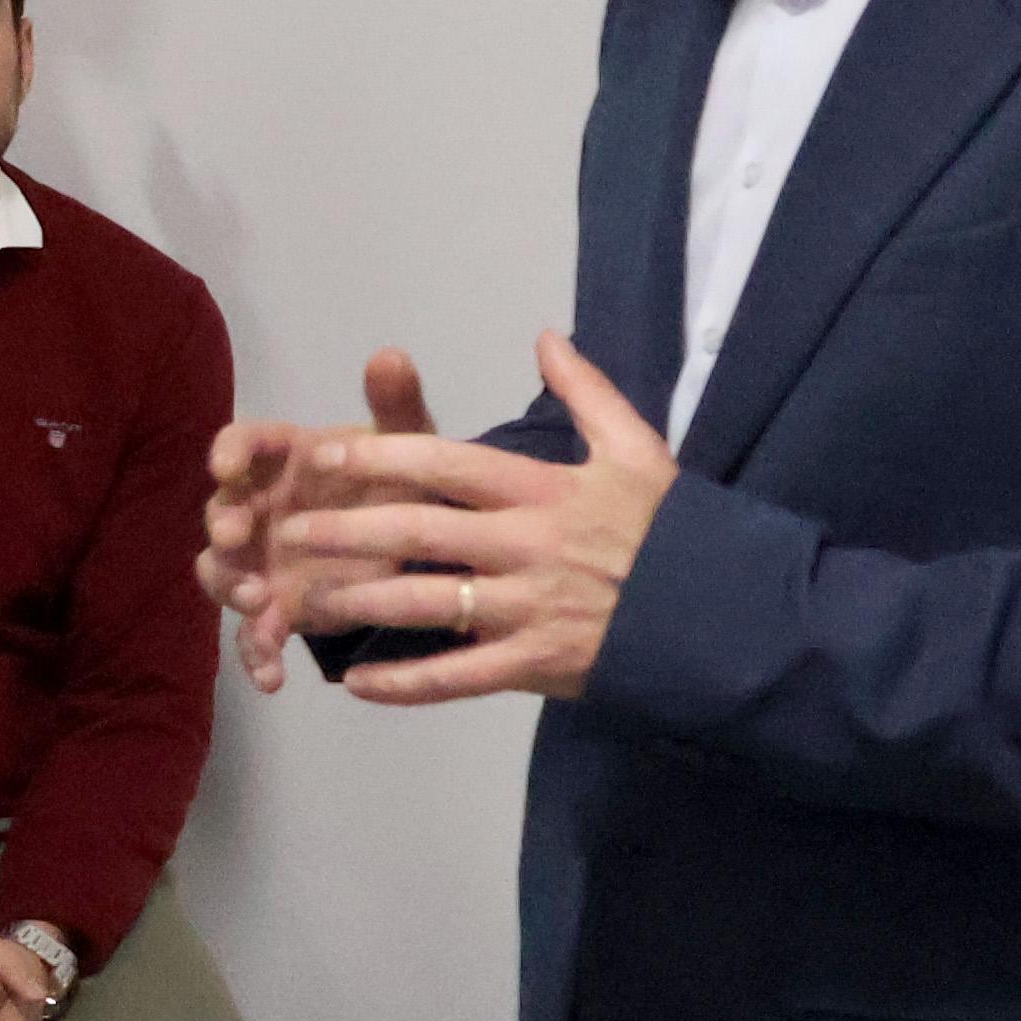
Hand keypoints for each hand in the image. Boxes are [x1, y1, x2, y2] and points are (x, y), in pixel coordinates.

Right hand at [202, 349, 438, 691]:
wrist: (415, 540)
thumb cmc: (396, 480)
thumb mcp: (407, 440)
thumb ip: (395, 404)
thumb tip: (391, 355)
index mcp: (280, 460)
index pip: (240, 447)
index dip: (229, 454)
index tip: (228, 466)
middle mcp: (257, 508)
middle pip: (219, 513)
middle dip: (222, 526)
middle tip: (238, 538)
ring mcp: (261, 562)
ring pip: (222, 574)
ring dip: (230, 587)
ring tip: (255, 603)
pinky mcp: (276, 608)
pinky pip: (253, 634)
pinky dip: (256, 655)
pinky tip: (273, 678)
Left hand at [261, 335, 674, 706]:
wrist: (733, 617)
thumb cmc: (679, 532)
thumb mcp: (640, 451)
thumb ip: (588, 394)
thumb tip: (546, 336)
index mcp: (547, 491)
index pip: (450, 464)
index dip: (383, 457)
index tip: (328, 452)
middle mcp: (530, 547)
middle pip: (420, 533)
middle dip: (347, 530)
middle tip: (286, 531)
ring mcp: (531, 609)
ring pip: (426, 606)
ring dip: (360, 604)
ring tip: (303, 601)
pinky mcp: (538, 666)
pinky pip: (458, 677)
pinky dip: (406, 684)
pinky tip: (358, 683)